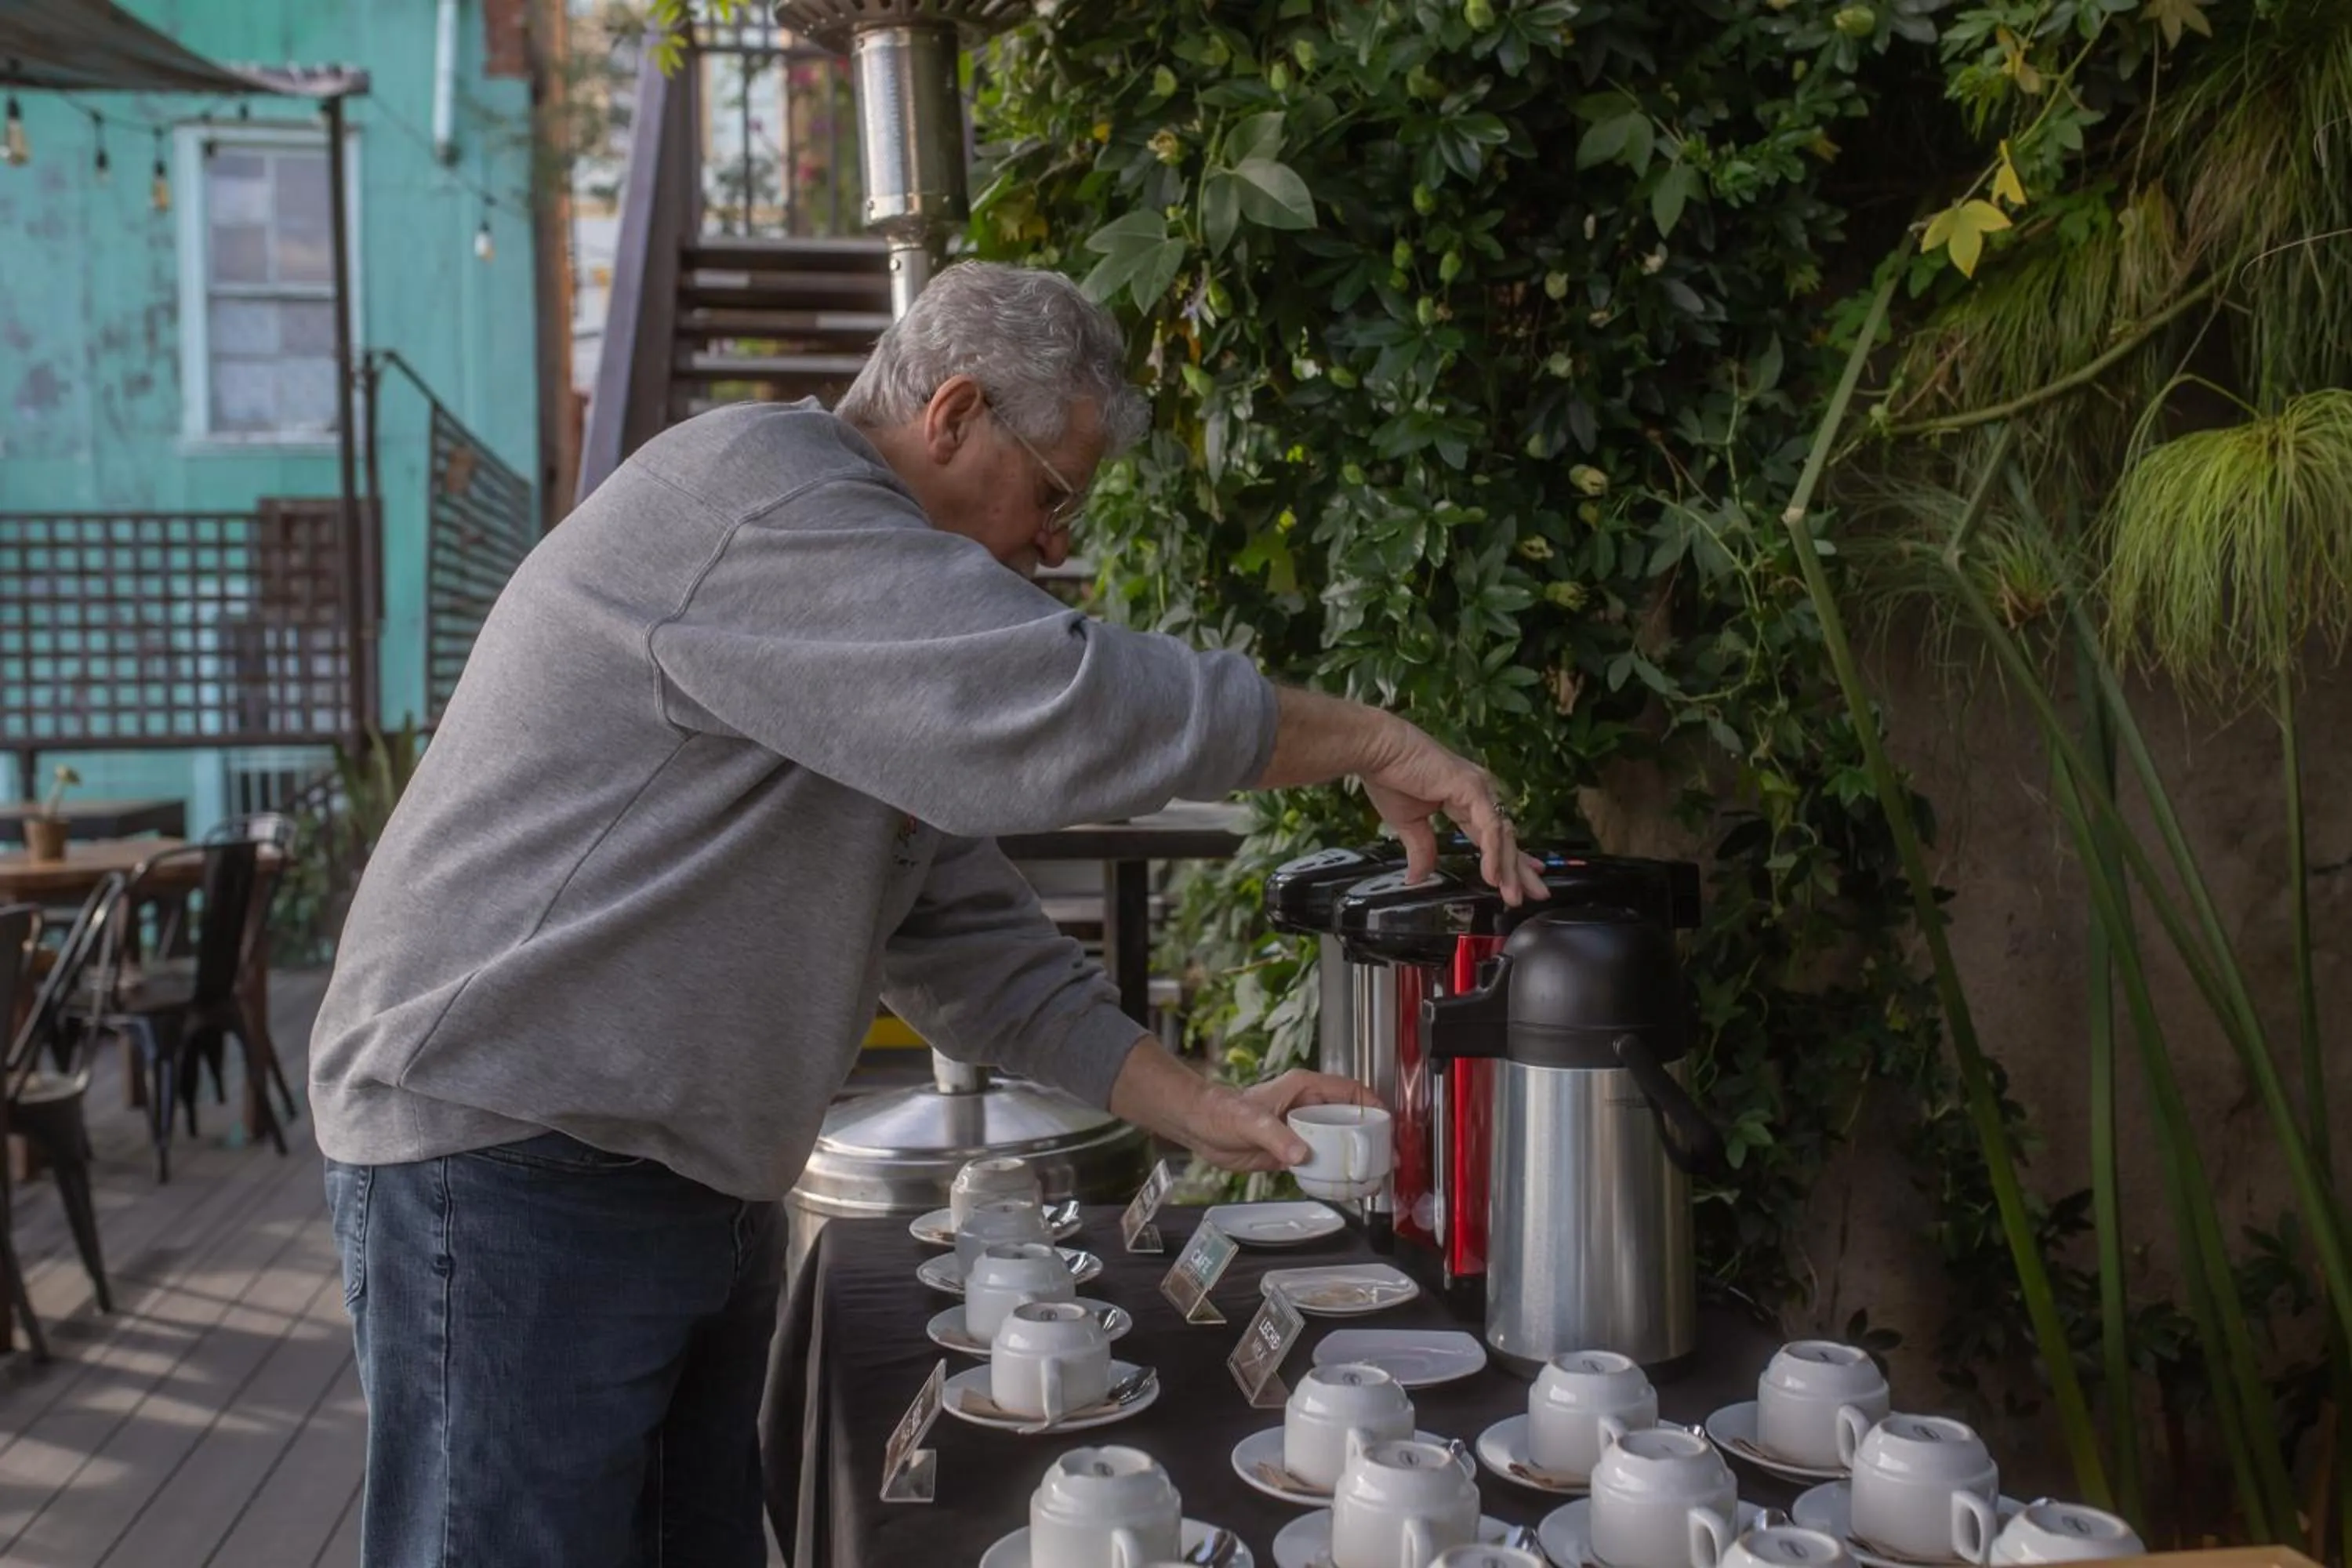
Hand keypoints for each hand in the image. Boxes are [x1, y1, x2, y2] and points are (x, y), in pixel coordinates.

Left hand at [1174, 1070, 1381, 1173]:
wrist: (1200, 1128)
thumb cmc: (1222, 1112)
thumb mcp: (1250, 1121)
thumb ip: (1276, 1137)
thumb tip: (1302, 1155)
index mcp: (1304, 1089)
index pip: (1350, 1091)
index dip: (1372, 1105)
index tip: (1386, 1125)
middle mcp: (1308, 1107)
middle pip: (1350, 1119)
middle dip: (1370, 1137)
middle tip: (1384, 1158)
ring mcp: (1302, 1129)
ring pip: (1339, 1141)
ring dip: (1354, 1157)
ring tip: (1371, 1175)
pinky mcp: (1294, 1150)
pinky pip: (1321, 1160)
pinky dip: (1334, 1171)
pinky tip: (1345, 1185)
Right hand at [1361, 721, 1549, 904]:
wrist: (1376, 751)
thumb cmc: (1389, 778)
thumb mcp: (1408, 824)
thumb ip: (1421, 849)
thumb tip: (1417, 878)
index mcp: (1465, 800)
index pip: (1493, 834)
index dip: (1510, 858)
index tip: (1525, 879)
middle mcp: (1478, 793)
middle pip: (1505, 836)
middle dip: (1520, 868)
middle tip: (1537, 894)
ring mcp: (1478, 789)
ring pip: (1501, 834)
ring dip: (1509, 868)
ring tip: (1513, 895)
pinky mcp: (1471, 787)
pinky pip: (1488, 826)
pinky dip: (1493, 852)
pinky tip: (1494, 875)